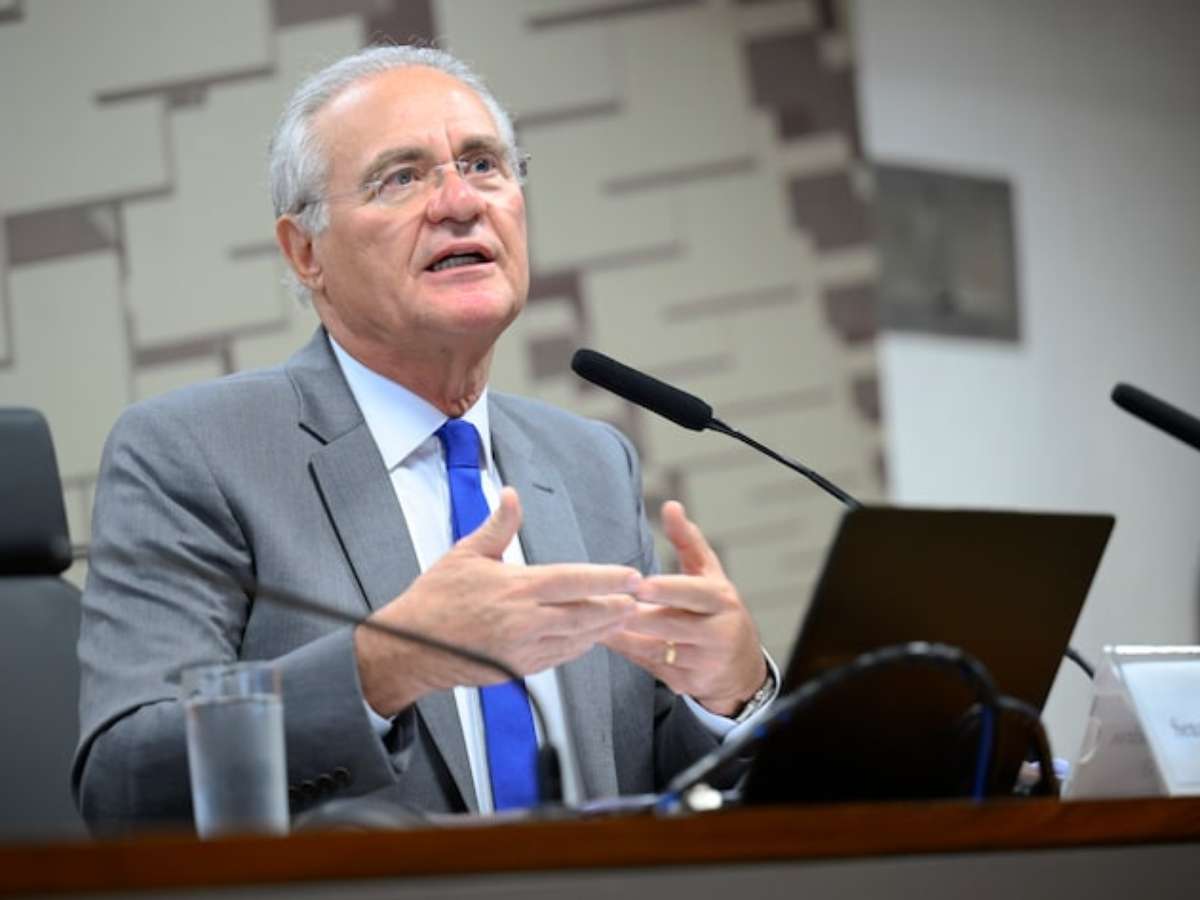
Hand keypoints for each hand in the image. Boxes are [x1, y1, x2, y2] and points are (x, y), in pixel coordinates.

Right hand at [355, 487, 640, 716]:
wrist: (409, 648)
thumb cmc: (434, 598)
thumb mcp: (465, 554)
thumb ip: (498, 526)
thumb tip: (513, 495)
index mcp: (515, 588)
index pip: (573, 581)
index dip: (606, 579)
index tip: (631, 576)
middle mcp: (523, 621)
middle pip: (584, 614)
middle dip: (616, 607)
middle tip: (641, 599)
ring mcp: (522, 649)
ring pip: (577, 639)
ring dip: (604, 629)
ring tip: (626, 617)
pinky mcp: (518, 669)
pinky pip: (559, 658)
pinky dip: (580, 647)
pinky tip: (592, 638)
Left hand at [603, 501, 766, 716]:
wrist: (741, 668)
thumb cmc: (718, 611)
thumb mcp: (709, 575)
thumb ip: (687, 541)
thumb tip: (670, 506)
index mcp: (721, 600)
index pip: (693, 593)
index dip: (667, 589)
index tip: (641, 584)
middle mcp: (716, 632)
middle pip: (671, 624)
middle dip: (639, 616)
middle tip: (609, 604)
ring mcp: (702, 661)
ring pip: (656, 648)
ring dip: (625, 635)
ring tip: (596, 620)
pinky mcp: (686, 683)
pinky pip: (651, 666)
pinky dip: (628, 651)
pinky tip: (604, 638)